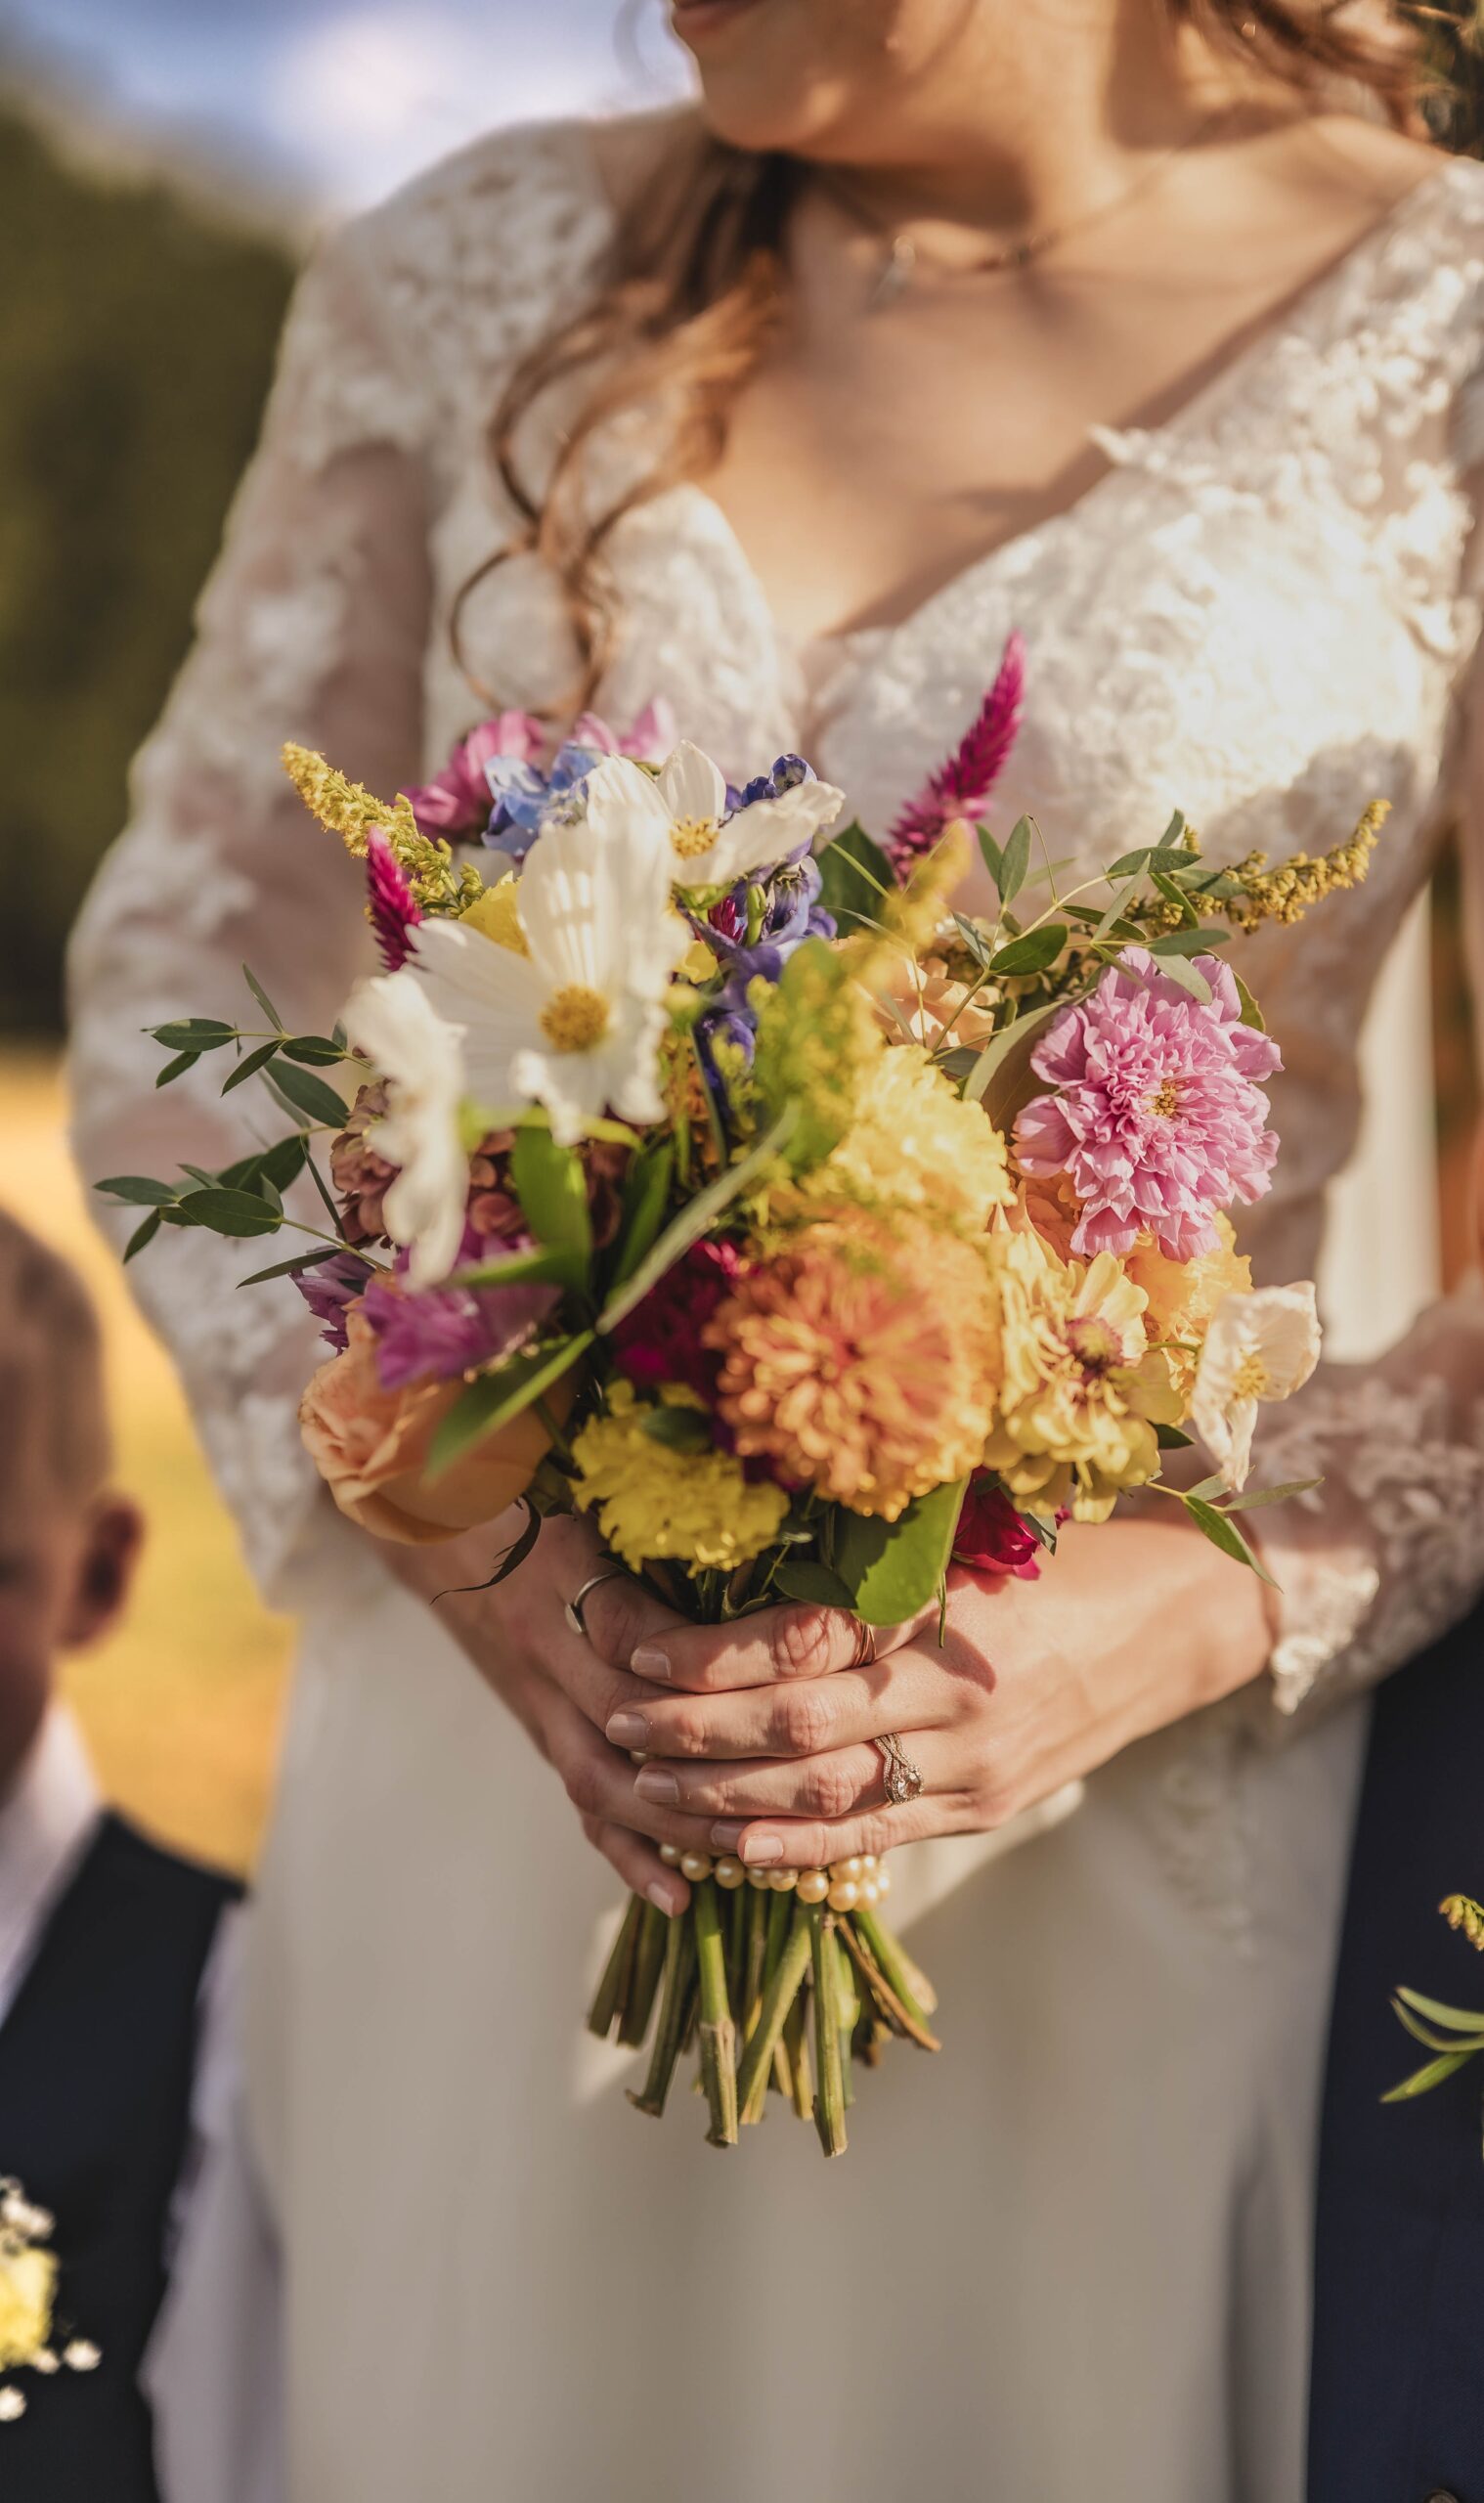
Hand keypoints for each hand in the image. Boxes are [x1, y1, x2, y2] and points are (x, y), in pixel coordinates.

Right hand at [379, 1510, 924, 1913]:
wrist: (455, 1543)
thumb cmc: (548, 1510)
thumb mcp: (601, 1499)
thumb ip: (670, 1527)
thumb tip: (778, 1538)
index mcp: (566, 1575)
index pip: (639, 1631)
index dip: (709, 1662)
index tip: (795, 1677)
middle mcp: (549, 1650)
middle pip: (629, 1721)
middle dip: (705, 1761)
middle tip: (787, 1790)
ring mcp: (543, 1706)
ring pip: (606, 1783)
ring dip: (677, 1823)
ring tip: (747, 1854)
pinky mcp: (546, 1740)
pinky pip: (583, 1810)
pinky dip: (631, 1857)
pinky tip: (680, 1897)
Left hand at [599, 1518, 1272, 1869]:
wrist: (1179, 1622)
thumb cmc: (1064, 1551)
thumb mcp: (973, 1531)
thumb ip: (873, 1554)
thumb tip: (740, 1542)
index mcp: (945, 1609)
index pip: (805, 1642)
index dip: (713, 1655)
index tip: (639, 1646)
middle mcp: (956, 1695)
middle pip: (798, 1731)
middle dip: (695, 1735)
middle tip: (619, 1725)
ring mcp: (973, 1765)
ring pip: (825, 1799)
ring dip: (724, 1800)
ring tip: (649, 1786)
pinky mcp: (983, 1809)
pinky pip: (873, 1840)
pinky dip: (793, 1852)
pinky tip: (729, 1847)